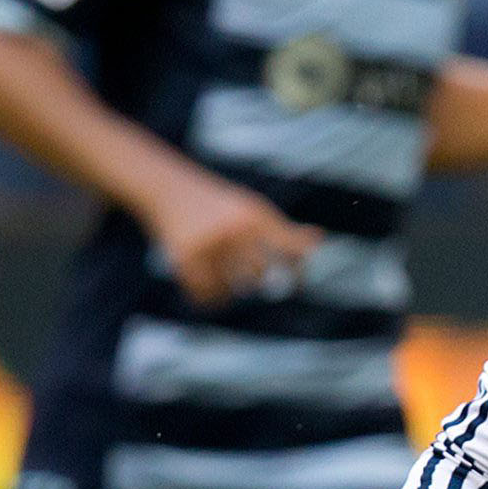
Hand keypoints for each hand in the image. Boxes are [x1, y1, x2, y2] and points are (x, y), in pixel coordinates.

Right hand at [144, 168, 320, 305]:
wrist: (168, 189)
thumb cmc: (219, 205)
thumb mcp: (252, 210)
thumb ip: (283, 230)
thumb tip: (319, 239)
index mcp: (254, 216)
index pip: (289, 251)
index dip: (299, 273)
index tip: (298, 287)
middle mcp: (234, 229)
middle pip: (259, 276)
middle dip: (255, 280)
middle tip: (250, 278)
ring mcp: (209, 244)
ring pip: (232, 289)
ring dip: (231, 291)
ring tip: (225, 279)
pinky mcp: (184, 258)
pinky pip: (208, 295)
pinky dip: (211, 299)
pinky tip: (211, 291)